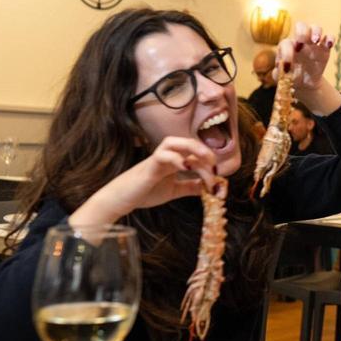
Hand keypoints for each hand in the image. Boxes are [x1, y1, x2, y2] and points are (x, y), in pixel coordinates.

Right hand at [73, 137, 217, 229]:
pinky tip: (185, 167)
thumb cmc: (145, 192)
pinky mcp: (149, 166)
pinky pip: (162, 155)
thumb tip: (210, 188)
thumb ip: (190, 187)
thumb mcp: (174, 190)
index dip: (209, 164)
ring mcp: (157, 159)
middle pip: (186, 141)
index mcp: (173, 160)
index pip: (194, 154)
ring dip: (192, 148)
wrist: (122, 199)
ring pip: (173, 142)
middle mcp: (166, 156)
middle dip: (204, 150)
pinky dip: (175, 158)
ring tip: (205, 161)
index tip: (218, 180)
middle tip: (215, 166)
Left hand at [278, 22, 331, 90]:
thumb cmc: (291, 76)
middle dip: (302, 32)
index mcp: (287, 46)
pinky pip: (329, 37)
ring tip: (316, 40)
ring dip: (316, 31)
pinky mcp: (324, 47)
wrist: (305, 81)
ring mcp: (313, 43)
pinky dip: (330, 38)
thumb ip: (280, 73)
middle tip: (302, 42)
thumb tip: (283, 69)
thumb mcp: (283, 78)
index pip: (286, 44)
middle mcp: (300, 41)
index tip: (289, 66)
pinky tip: (330, 45)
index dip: (287, 53)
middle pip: (300, 26)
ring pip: (315, 28)